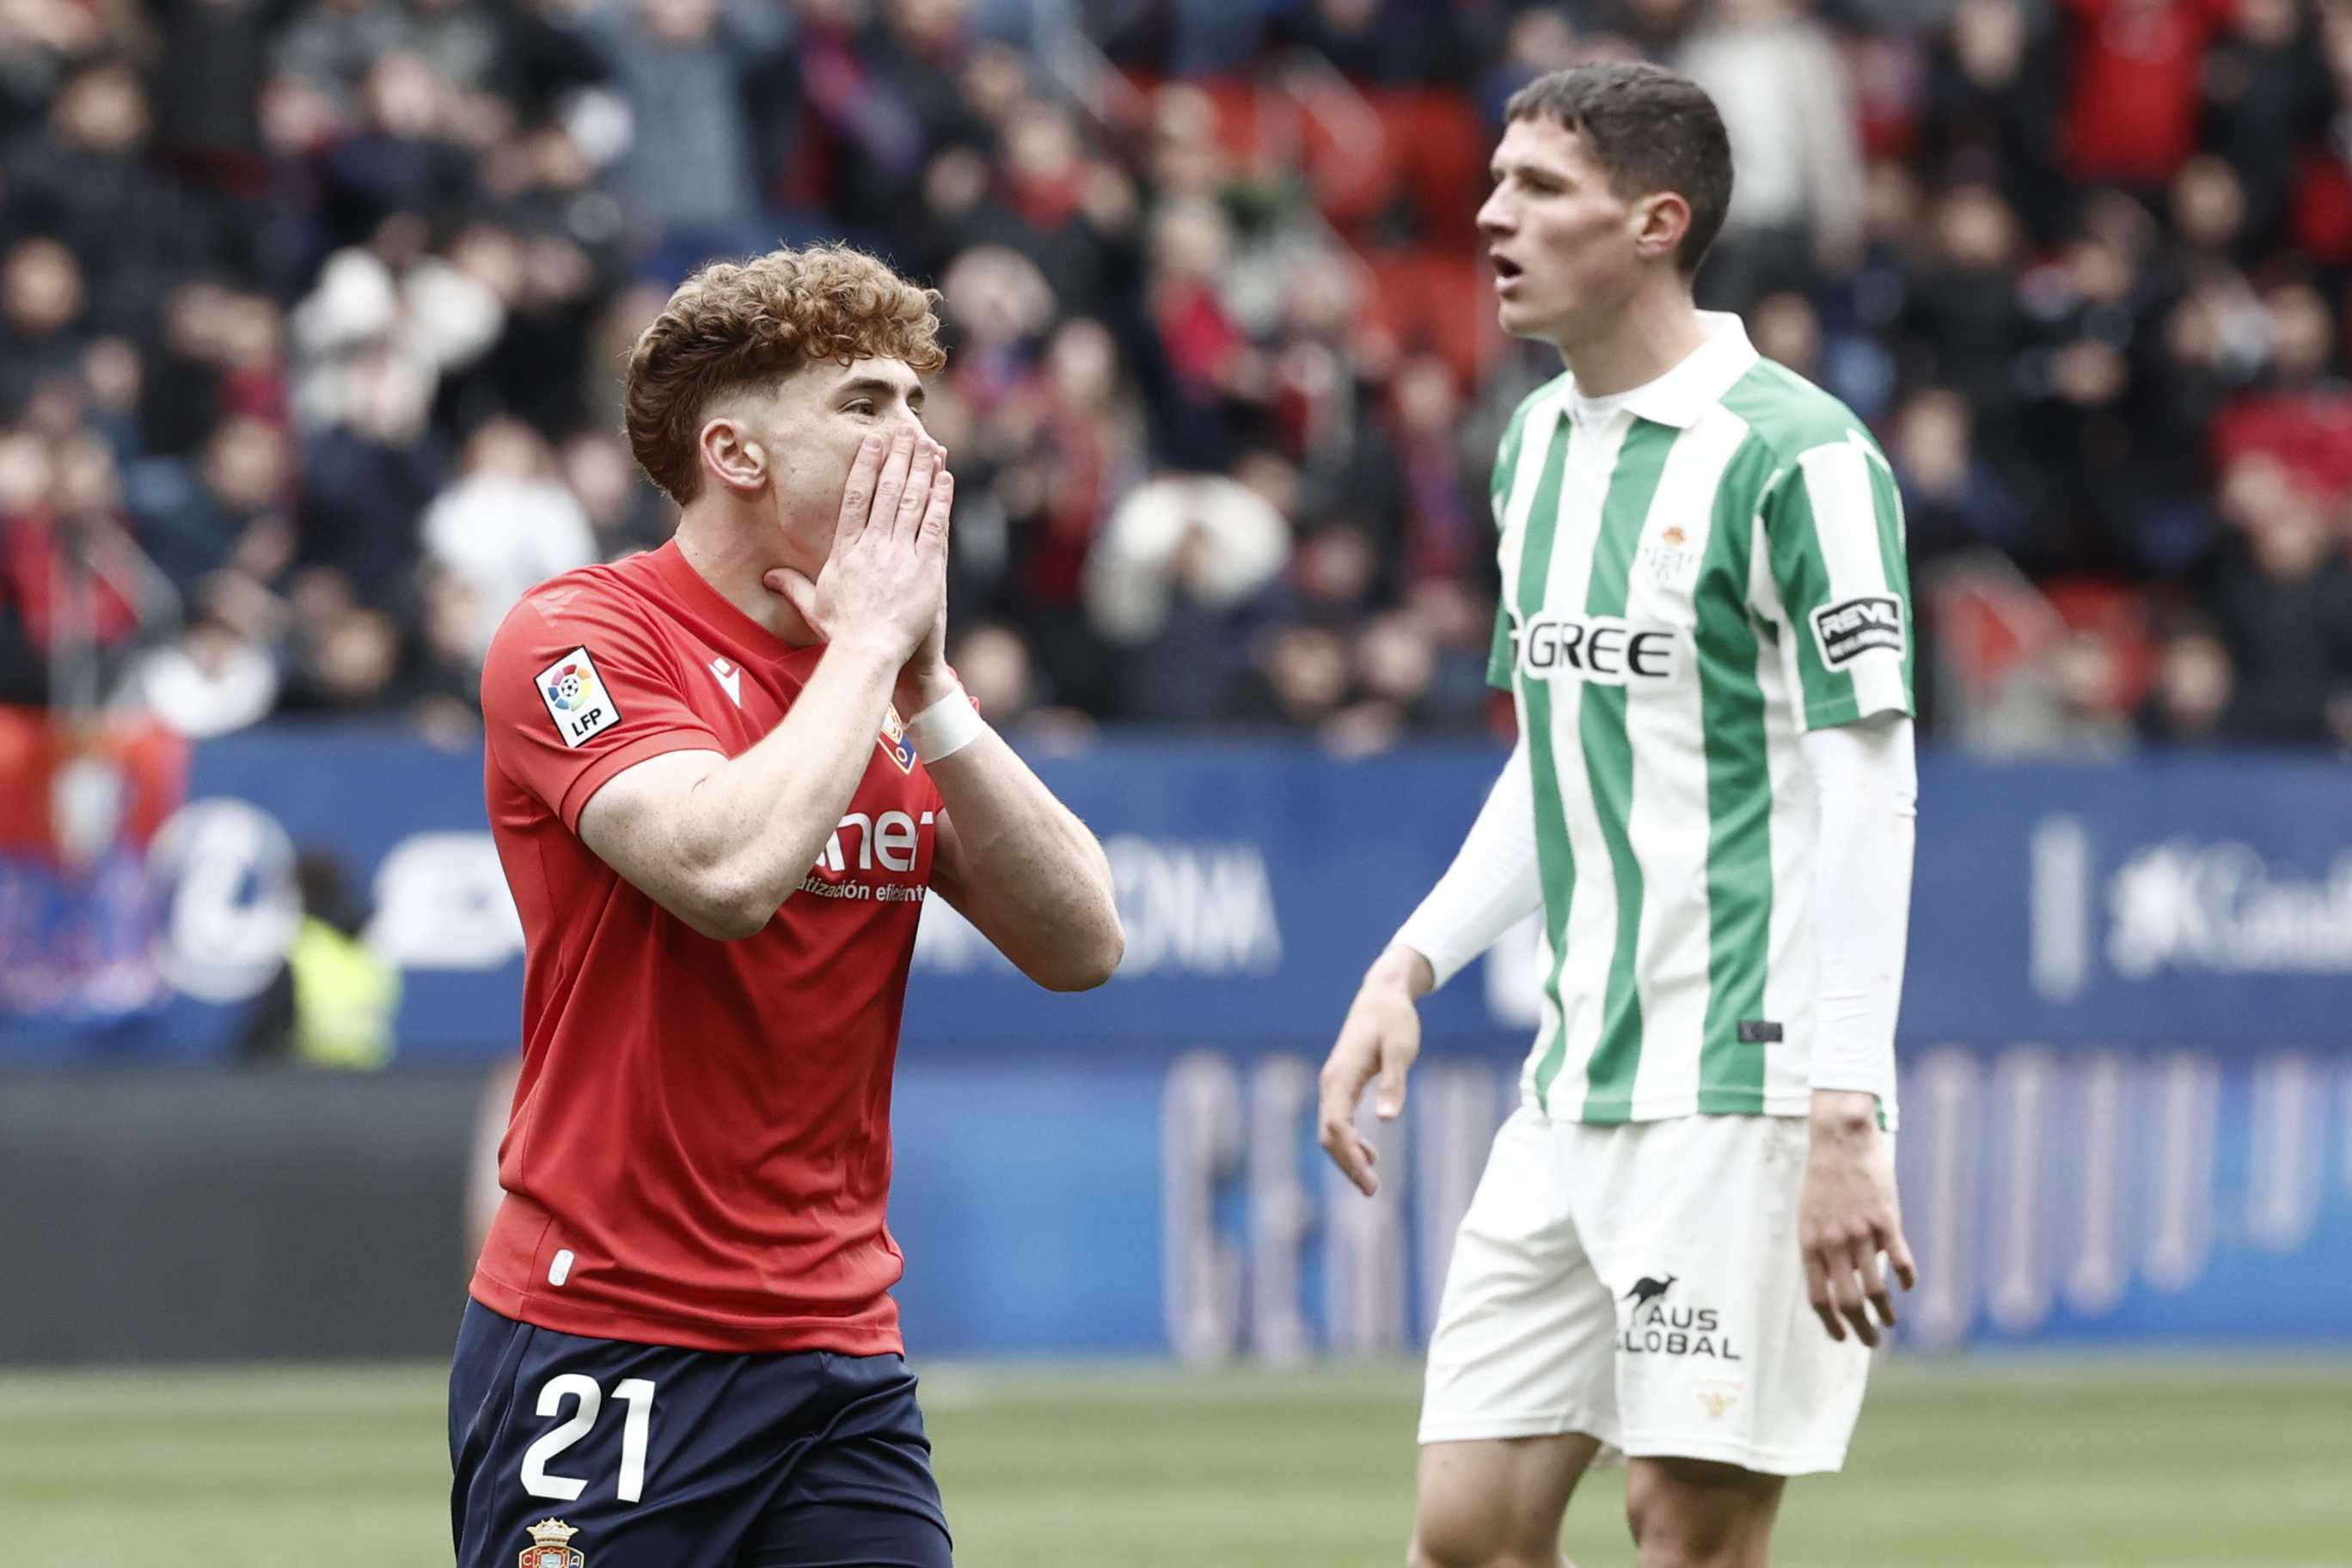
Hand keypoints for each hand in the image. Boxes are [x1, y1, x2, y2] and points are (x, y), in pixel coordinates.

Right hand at [767, 424, 951, 668]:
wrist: (869, 654)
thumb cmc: (842, 635)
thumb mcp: (813, 607)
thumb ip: (792, 586)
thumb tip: (767, 576)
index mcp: (846, 551)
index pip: (855, 498)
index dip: (865, 466)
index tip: (873, 442)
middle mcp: (872, 546)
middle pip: (887, 491)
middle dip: (898, 457)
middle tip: (908, 431)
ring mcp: (900, 555)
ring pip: (913, 501)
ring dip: (922, 469)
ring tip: (929, 444)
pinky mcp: (925, 568)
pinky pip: (934, 525)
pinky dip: (940, 499)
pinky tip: (945, 477)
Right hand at [1316, 945, 1432, 1196]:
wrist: (1382, 994)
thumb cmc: (1393, 1019)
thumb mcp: (1400, 1049)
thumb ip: (1393, 1083)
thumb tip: (1387, 1118)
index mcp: (1341, 1076)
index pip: (1336, 1124)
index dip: (1348, 1153)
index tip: (1367, 1176)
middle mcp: (1331, 1083)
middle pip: (1329, 1134)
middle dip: (1346, 1164)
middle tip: (1371, 1191)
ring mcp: (1334, 1085)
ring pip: (1331, 1131)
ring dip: (1347, 1157)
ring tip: (1370, 1183)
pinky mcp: (1342, 1084)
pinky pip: (1338, 1121)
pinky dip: (1350, 1142)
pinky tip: (1369, 1156)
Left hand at [1798, 1089, 1917, 1346]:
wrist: (1840, 1140)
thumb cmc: (1823, 1180)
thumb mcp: (1810, 1216)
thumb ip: (1821, 1249)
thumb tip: (1839, 1279)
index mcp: (1810, 1243)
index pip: (1819, 1297)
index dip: (1831, 1323)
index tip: (1841, 1338)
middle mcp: (1834, 1243)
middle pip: (1849, 1301)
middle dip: (1862, 1329)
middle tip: (1872, 1342)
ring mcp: (1861, 1233)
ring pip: (1876, 1288)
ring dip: (1885, 1312)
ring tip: (1890, 1322)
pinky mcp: (1887, 1221)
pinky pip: (1900, 1261)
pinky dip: (1907, 1279)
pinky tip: (1907, 1285)